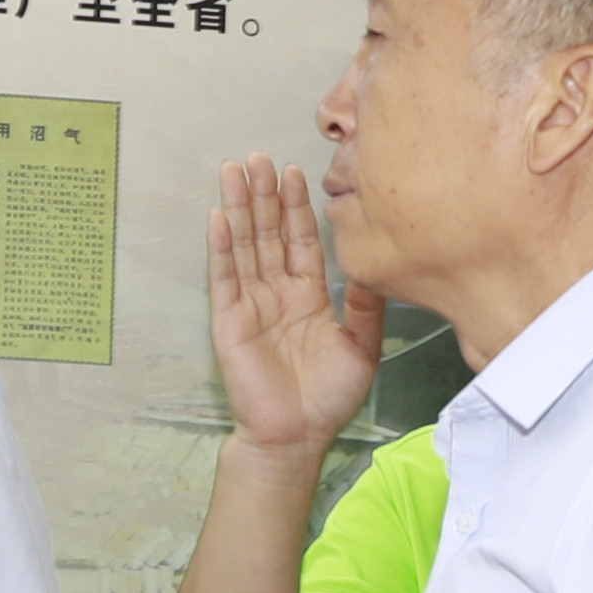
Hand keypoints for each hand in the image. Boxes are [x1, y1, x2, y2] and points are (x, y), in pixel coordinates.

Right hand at [205, 152, 386, 457]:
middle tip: (261, 156)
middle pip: (270, 233)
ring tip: (236, 170)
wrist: (296, 437)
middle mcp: (278, 293)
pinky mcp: (229, 320)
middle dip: (265, 195)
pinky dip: (221, 247)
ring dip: (240, 208)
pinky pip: (224, 277)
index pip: (302, 241)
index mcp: (309, 296)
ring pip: (246, 245)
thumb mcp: (361, 347)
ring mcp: (251, 304)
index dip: (298, 207)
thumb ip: (365, 307)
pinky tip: (218, 217)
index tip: (295, 172)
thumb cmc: (327, 398)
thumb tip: (374, 265)